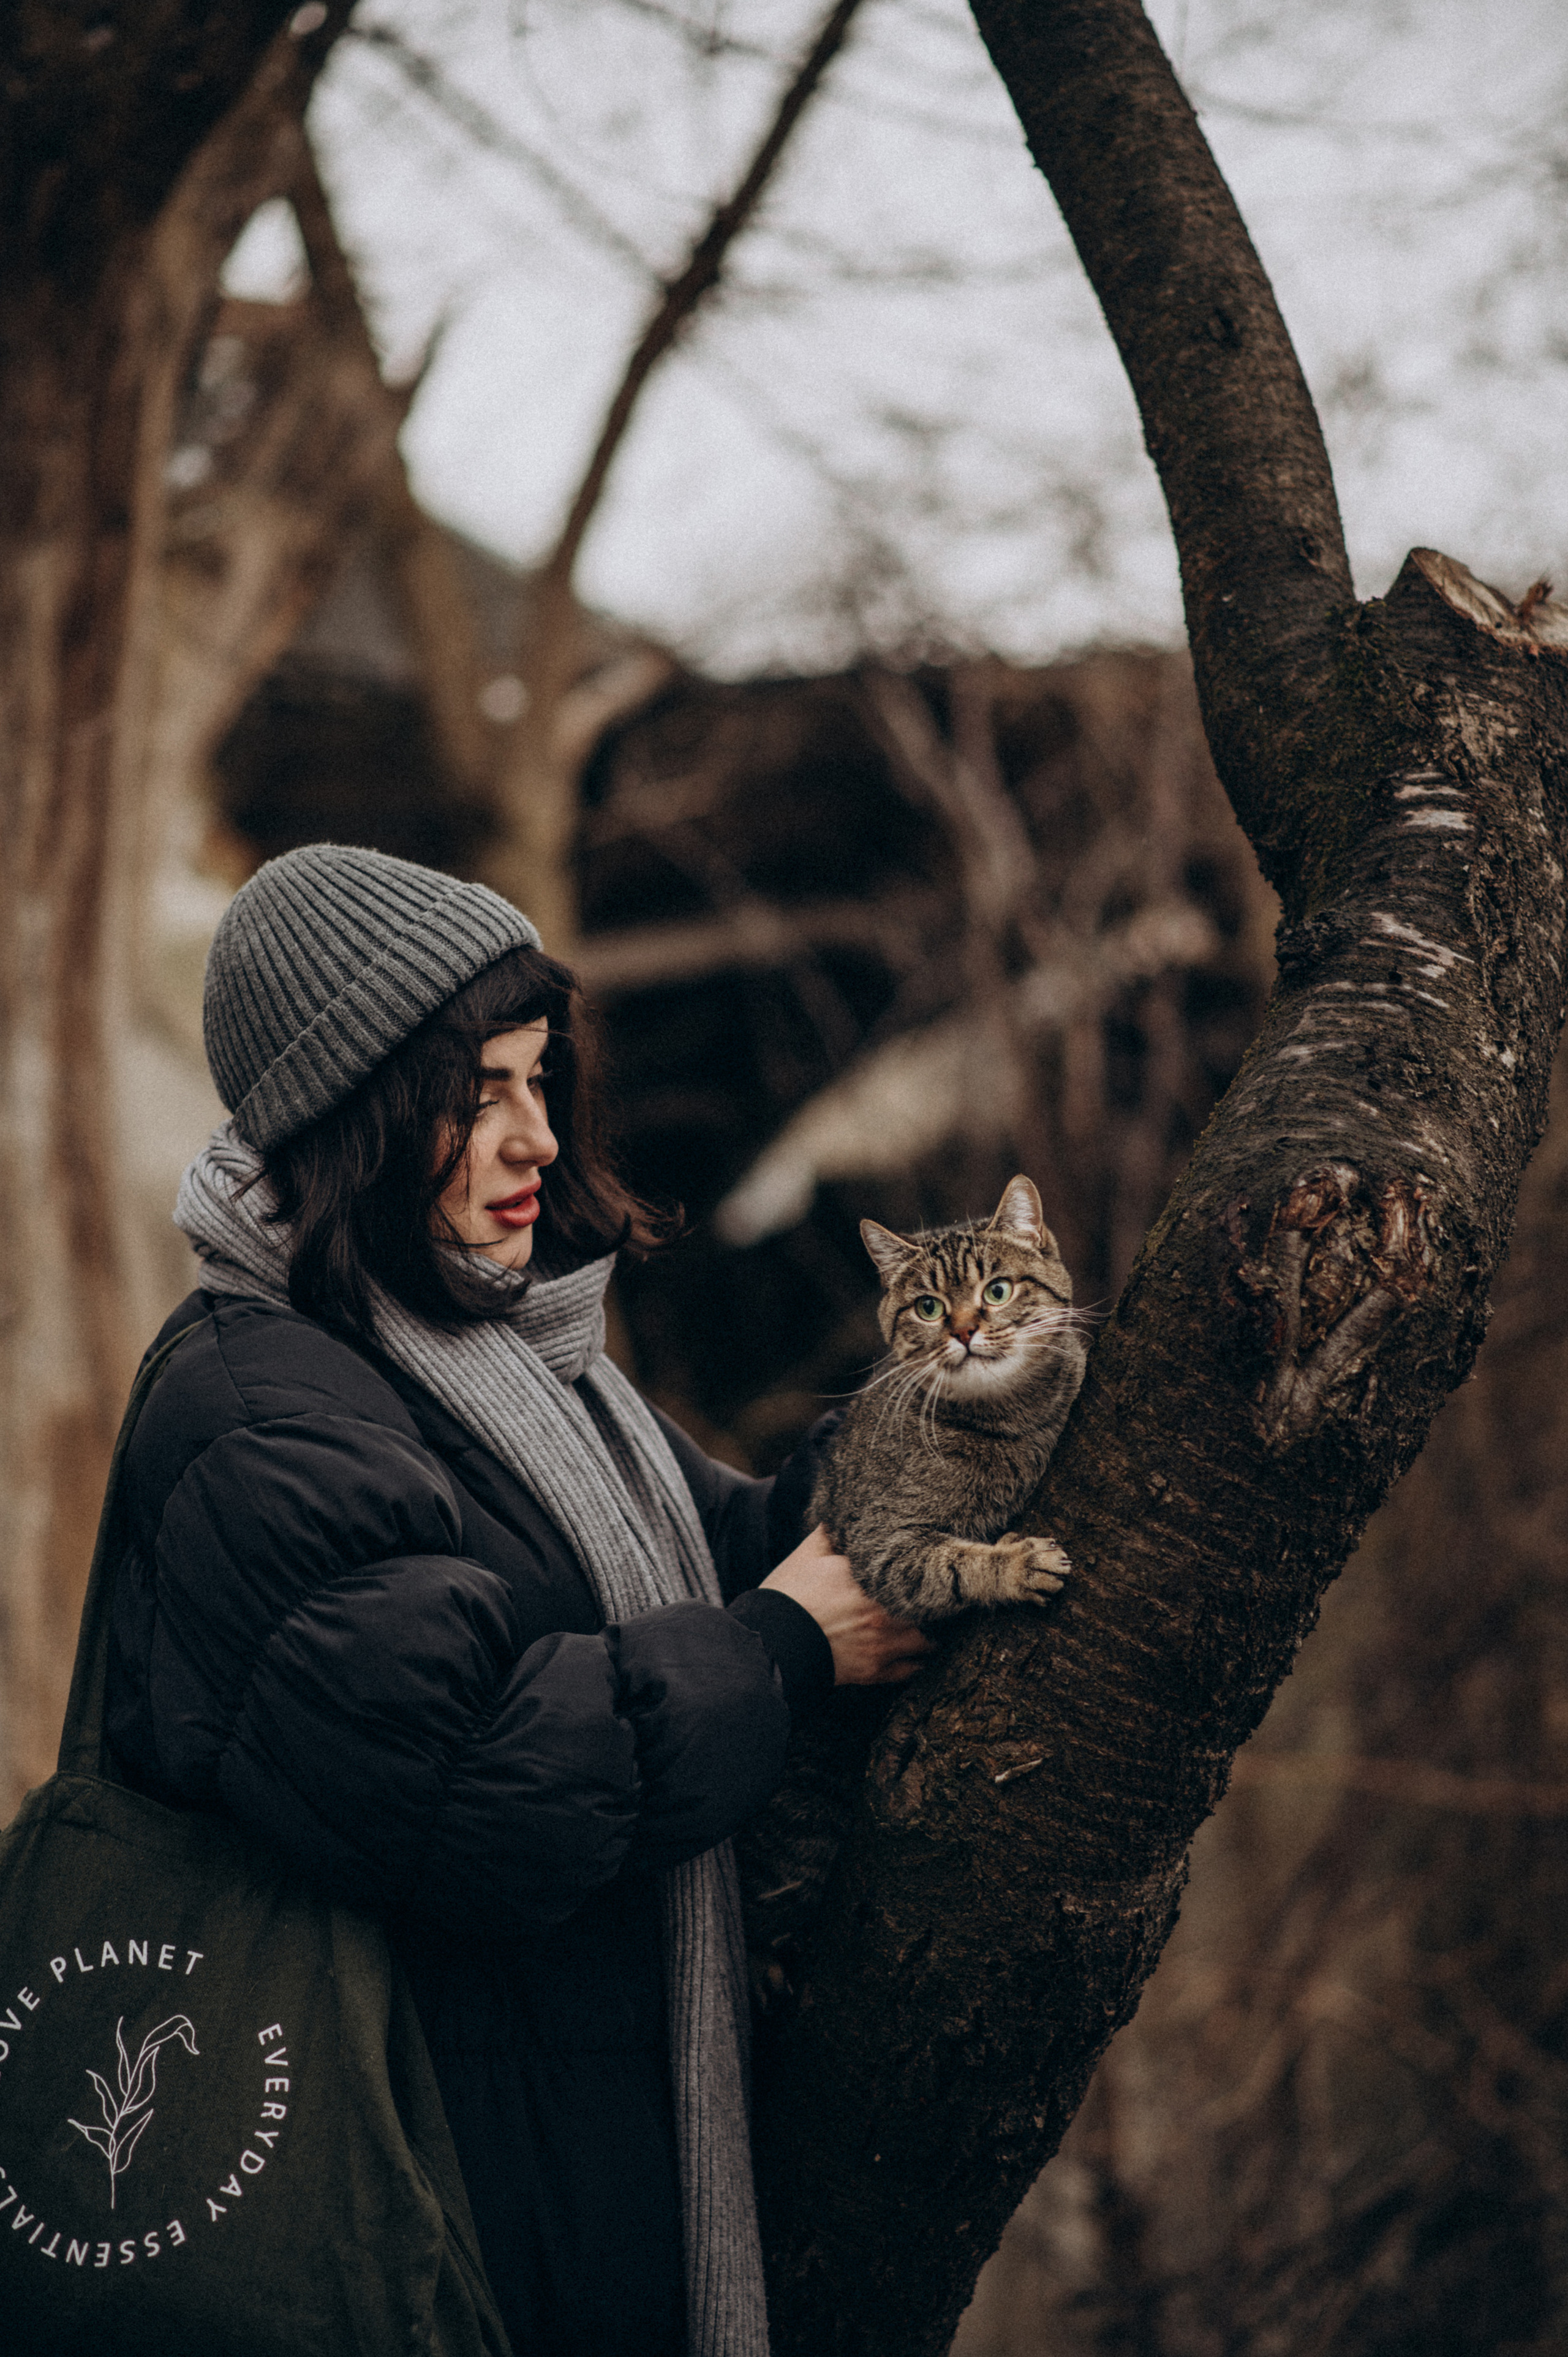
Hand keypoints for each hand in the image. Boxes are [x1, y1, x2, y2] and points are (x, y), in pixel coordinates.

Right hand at [761, 1525, 934, 1685]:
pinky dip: (917, 1663)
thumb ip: (831, 1533)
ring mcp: (881, 1642)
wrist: (769, 1645)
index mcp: (867, 1577)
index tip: (932, 1563)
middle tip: (942, 1597)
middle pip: (929, 1606)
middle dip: (935, 1602)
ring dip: (931, 1634)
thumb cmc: (786, 1597)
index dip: (924, 1567)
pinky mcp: (873, 1670)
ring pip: (926, 1640)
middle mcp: (882, 1609)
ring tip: (934, 1626)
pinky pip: (909, 1669)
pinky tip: (921, 1657)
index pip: (911, 1568)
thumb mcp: (806, 1555)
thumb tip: (844, 1513)